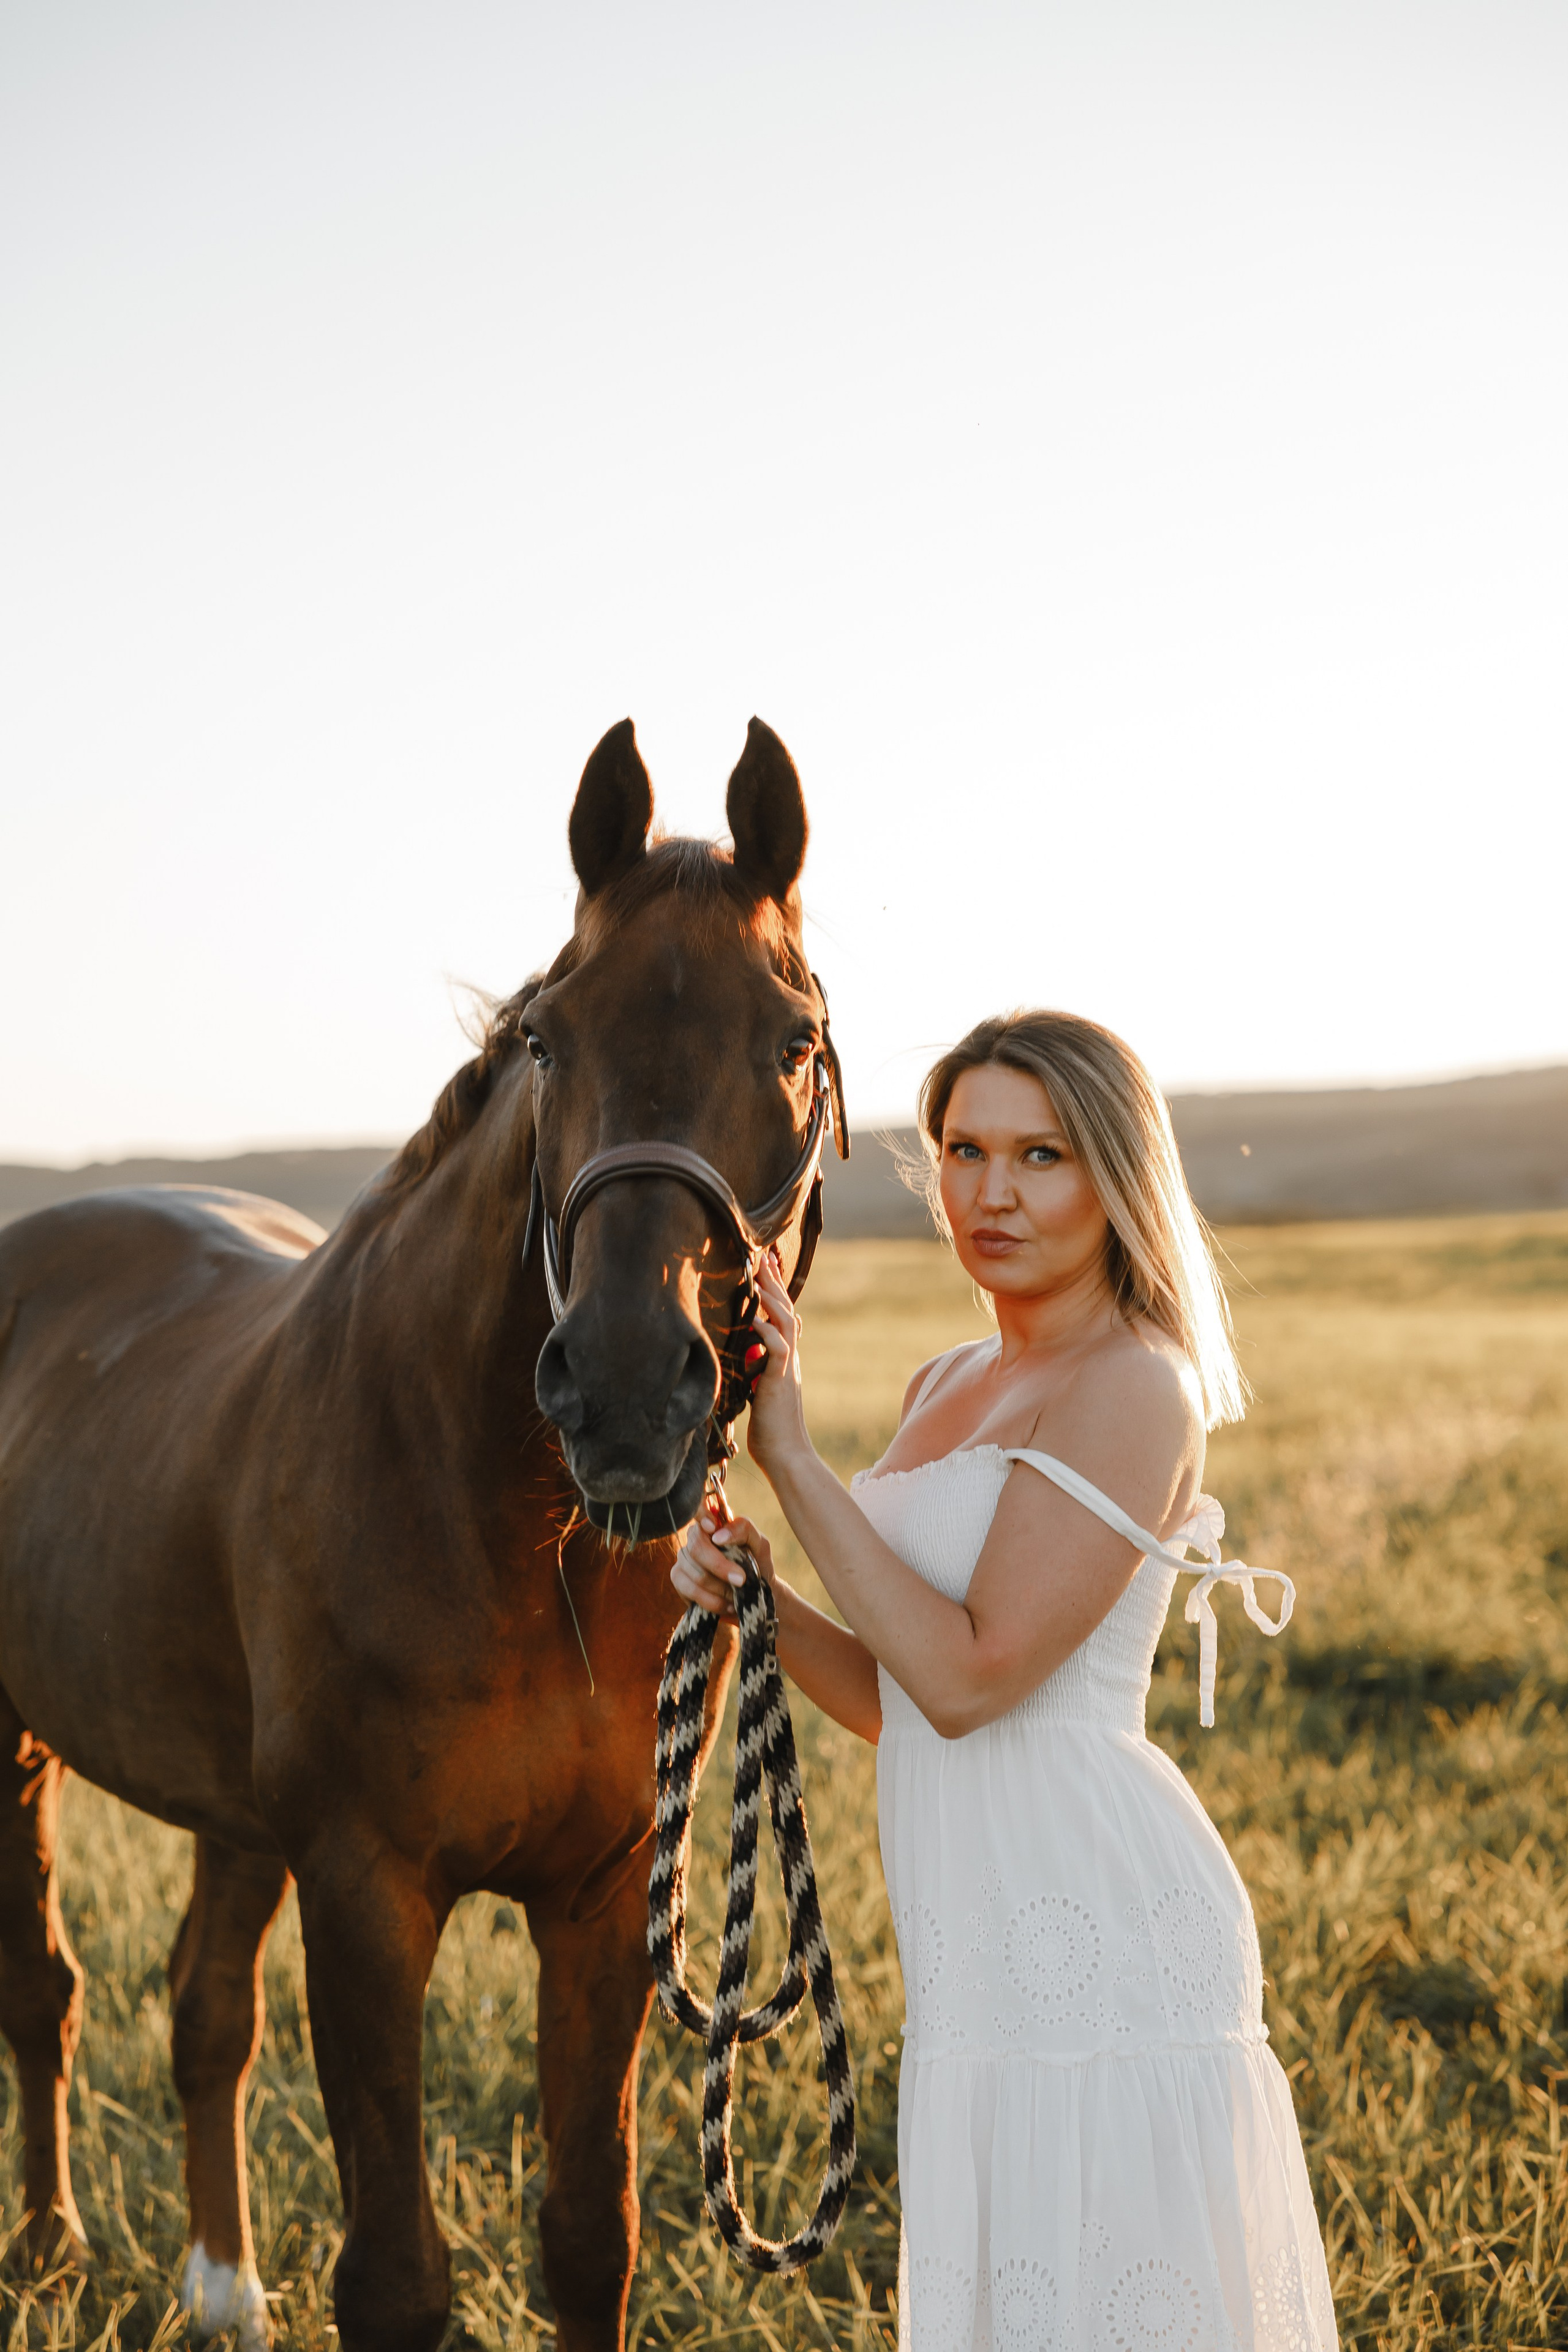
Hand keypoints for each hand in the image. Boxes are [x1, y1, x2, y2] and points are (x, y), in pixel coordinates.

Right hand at [670, 1501, 776, 1619]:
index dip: (700, 1517)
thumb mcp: (759, 1544)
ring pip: (696, 1574)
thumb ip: (743, 1530)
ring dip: (721, 1589)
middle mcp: (694, 1539)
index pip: (698, 1514)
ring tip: (736, 1595)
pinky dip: (712, 1601)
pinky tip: (727, 1604)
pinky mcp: (679, 1581)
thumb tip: (717, 1535)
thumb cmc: (757, 1565)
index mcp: (712, 1525)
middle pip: (696, 1549)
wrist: (756, 1595)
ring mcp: (683, 1560)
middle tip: (742, 1580)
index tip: (712, 1528)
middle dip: (721, 1567)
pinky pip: (689, 1590)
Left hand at [743, 1250, 812, 1479]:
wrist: (786, 1455)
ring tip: (759, 1275)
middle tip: (764, 1256)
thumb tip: (747, 1354)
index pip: (782, 1317)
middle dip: (774, 1282)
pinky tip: (755, 1318)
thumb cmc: (769, 1430)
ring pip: (784, 1323)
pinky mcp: (780, 1380)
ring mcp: (787, 1367)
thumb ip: (757, 1369)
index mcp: (784, 1359)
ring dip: (771, 1298)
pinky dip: (767, 1331)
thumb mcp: (759, 1390)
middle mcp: (789, 1358)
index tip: (764, 1269)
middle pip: (785, 1311)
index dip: (775, 1292)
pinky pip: (777, 1349)